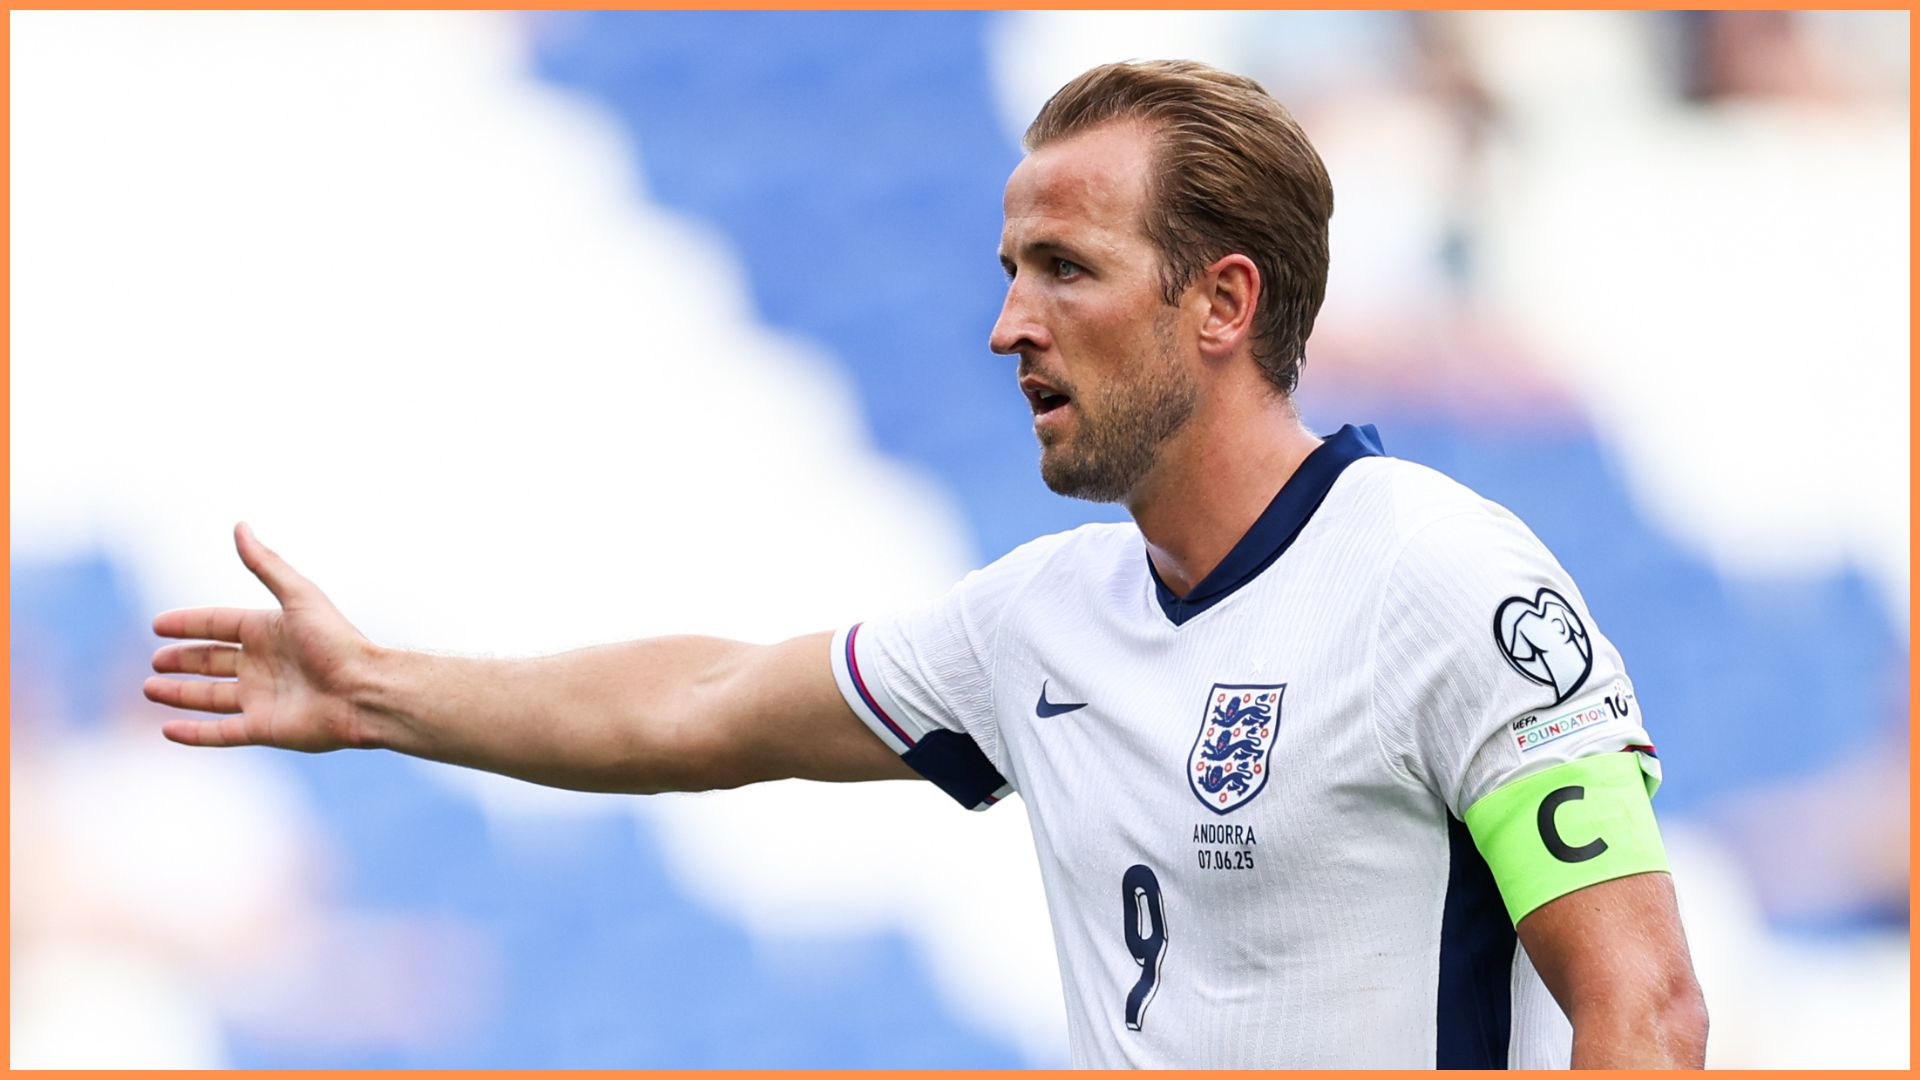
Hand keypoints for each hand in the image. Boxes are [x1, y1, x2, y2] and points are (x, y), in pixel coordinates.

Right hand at [146, 523, 375, 751]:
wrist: (364, 691)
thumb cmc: (337, 641)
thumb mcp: (298, 596)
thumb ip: (266, 565)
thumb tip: (241, 526)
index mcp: (269, 631)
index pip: (219, 624)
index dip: (189, 624)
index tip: (156, 625)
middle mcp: (264, 664)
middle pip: (212, 661)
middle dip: (183, 660)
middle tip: (154, 660)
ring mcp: (262, 698)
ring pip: (210, 697)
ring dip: (179, 693)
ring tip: (149, 688)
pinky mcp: (264, 728)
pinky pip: (220, 733)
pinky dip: (193, 733)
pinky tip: (167, 730)